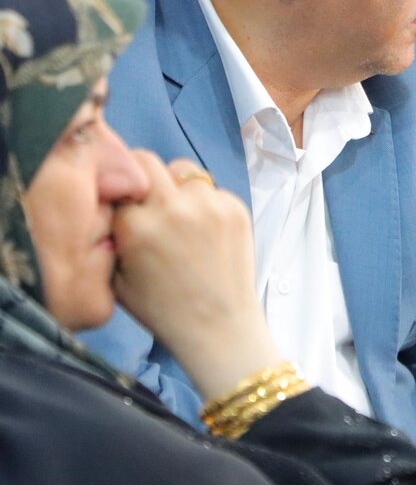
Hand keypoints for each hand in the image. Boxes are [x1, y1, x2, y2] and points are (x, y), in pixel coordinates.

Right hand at [111, 152, 279, 399]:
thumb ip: (111, 234)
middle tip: (149, 199)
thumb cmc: (162, 308)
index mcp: (136, 225)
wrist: (217, 325)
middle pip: (147, 160)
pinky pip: (212, 188)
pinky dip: (205, 202)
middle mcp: (172, 207)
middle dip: (144, 176)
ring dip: (177, 187)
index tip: (124, 202)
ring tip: (181, 217)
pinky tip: (205, 230)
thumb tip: (111, 201)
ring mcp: (208, 204)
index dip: (120, 191)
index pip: (118, 181)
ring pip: (183, 171)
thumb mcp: (117, 276)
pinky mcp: (235, 207)